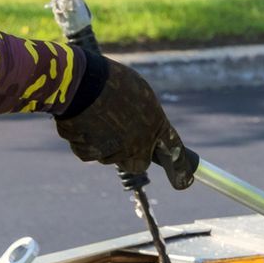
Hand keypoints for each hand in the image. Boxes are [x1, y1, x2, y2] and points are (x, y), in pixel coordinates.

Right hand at [56, 57, 191, 189]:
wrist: (78, 80)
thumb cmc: (109, 80)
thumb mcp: (139, 93)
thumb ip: (147, 117)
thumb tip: (147, 135)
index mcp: (157, 124)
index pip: (176, 154)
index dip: (181, 170)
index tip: (185, 182)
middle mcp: (140, 143)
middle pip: (139, 164)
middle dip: (130, 156)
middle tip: (118, 136)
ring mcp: (116, 151)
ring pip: (110, 156)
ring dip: (102, 143)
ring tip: (93, 116)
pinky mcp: (92, 153)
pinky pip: (87, 152)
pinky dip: (82, 140)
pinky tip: (80, 121)